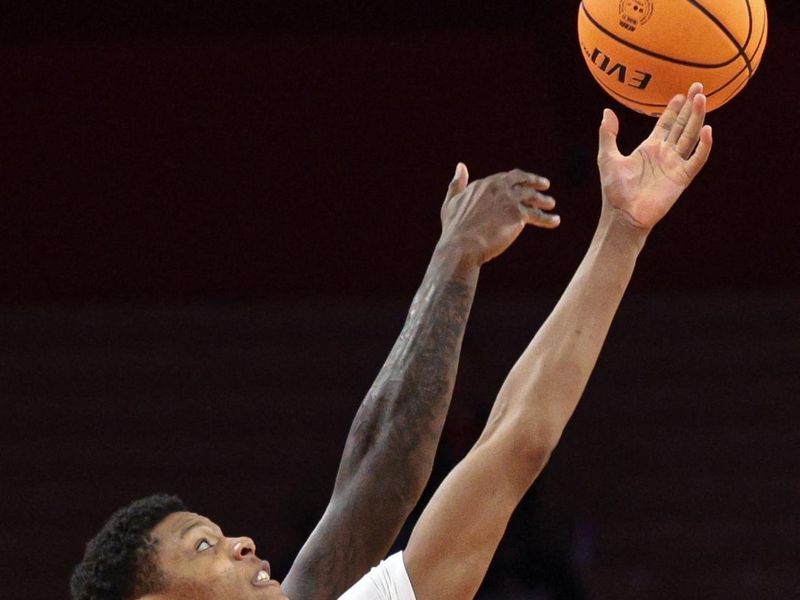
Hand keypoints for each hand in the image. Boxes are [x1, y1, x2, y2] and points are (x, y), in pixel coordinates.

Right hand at [437, 163, 559, 265]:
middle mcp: (499, 188)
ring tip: (551, 204)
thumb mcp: (451, 202)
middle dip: (535, 181)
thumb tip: (461, 166)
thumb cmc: (454, 229)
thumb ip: (457, 184)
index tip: (522, 183)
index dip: (516, 180)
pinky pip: (538, 215)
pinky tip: (555, 221)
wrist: (462, 246)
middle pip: (522, 180)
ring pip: (532, 197)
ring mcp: (510, 200)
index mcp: (484, 184)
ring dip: (543, 200)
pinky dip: (548, 219)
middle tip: (545, 185)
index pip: (505, 178)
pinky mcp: (519, 215)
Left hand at [598, 82, 712, 230]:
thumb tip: (607, 111)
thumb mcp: (608, 157)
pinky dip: (703, 146)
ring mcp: (675, 165)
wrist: (623, 214)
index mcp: (649, 148)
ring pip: (690, 136)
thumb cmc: (614, 190)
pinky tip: (707, 129)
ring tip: (701, 99)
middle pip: (682, 125)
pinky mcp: (681, 178)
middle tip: (698, 87)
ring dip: (697, 118)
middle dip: (690, 107)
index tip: (680, 94)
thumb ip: (608, 135)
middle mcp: (665, 154)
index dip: (673, 109)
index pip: (666, 124)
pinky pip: (696, 159)